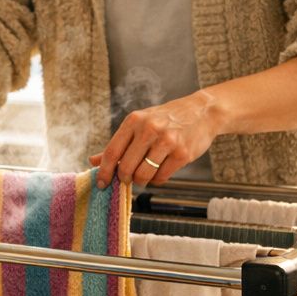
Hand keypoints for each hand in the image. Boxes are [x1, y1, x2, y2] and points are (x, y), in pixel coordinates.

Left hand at [91, 91, 221, 188]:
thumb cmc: (166, 119)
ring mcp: (167, 141)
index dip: (105, 172)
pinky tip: (161, 169)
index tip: (102, 184)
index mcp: (134, 121)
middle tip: (128, 179)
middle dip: (125, 179)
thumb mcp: (139, 124)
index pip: (112, 152)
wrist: (202, 112)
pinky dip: (158, 179)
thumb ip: (118, 144)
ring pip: (144, 175)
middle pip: (127, 167)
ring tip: (146, 173)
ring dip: (142, 180)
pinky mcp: (182, 153)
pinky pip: (161, 177)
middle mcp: (149, 129)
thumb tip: (93, 161)